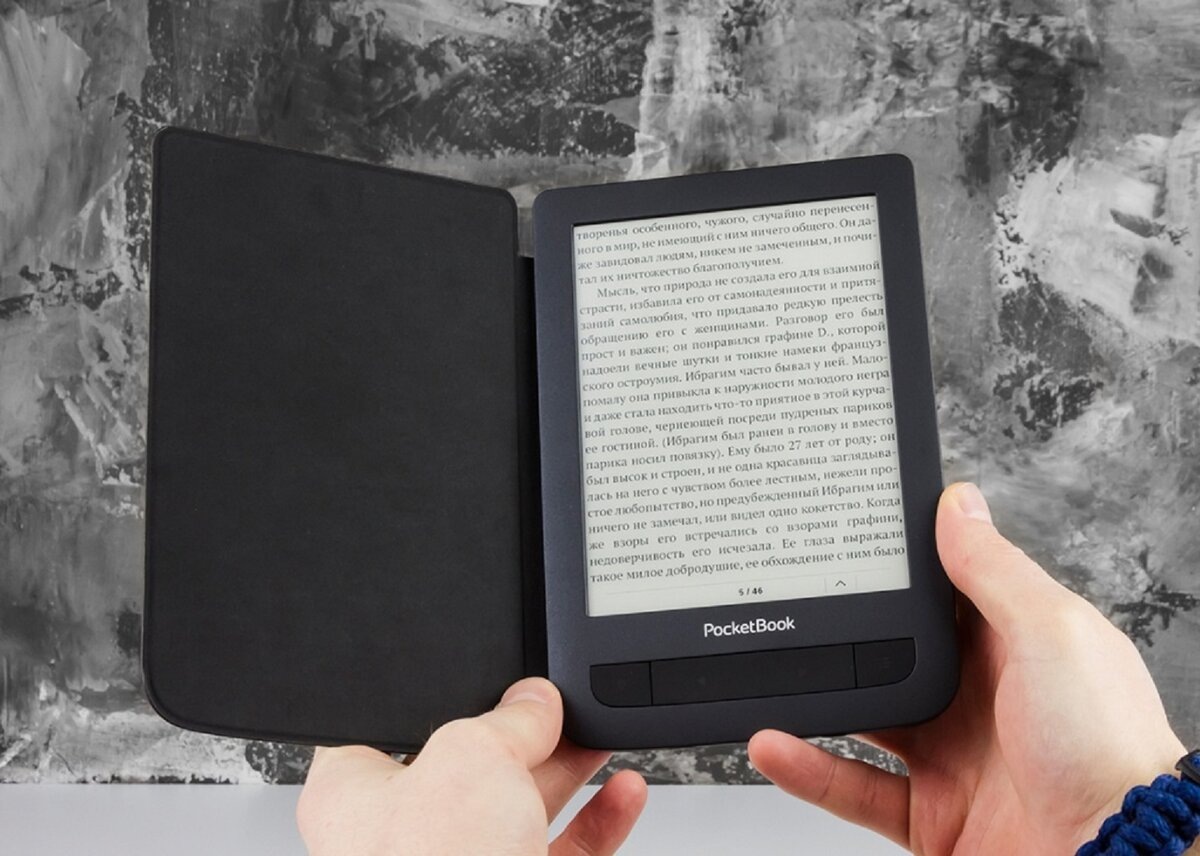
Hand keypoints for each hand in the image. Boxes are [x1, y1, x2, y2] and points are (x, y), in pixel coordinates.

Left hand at [297, 677, 646, 854]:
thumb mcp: (470, 757)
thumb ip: (507, 719)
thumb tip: (534, 702)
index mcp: (355, 792)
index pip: (398, 723)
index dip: (449, 695)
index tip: (500, 680)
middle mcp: (402, 836)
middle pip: (472, 764)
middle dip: (527, 733)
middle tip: (564, 706)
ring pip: (520, 808)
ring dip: (570, 772)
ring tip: (603, 738)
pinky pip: (558, 850)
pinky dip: (595, 823)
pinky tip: (623, 795)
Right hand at [748, 482, 1189, 854]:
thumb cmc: (1109, 751)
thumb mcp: (1050, 632)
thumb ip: (994, 570)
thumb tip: (958, 504)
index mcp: (1018, 646)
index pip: (949, 592)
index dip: (903, 567)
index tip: (849, 540)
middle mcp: (984, 699)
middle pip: (897, 654)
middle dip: (847, 634)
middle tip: (795, 605)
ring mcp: (954, 757)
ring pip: (866, 718)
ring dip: (816, 700)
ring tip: (773, 676)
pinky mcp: (931, 814)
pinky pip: (854, 786)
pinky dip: (810, 769)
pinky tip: (776, 746)